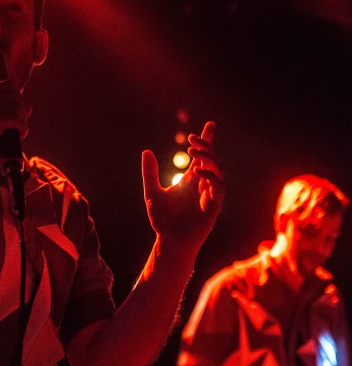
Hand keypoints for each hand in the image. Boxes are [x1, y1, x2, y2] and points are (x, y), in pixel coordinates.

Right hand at [0, 80, 30, 175]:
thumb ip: (5, 108)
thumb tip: (27, 105)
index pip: (9, 85)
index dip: (18, 100)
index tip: (17, 117)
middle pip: (14, 94)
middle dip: (22, 111)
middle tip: (18, 128)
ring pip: (17, 107)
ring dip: (22, 122)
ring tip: (16, 133)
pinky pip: (16, 118)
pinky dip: (22, 128)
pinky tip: (17, 137)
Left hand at [141, 121, 223, 250]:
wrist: (169, 241)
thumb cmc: (162, 220)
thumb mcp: (152, 192)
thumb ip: (150, 173)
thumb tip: (146, 152)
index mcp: (191, 180)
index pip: (201, 157)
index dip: (207, 141)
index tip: (210, 125)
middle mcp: (203, 185)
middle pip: (211, 160)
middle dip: (206, 147)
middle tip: (194, 139)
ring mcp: (210, 195)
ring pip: (217, 171)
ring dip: (208, 159)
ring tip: (193, 152)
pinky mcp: (214, 207)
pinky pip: (218, 188)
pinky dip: (210, 178)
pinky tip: (197, 171)